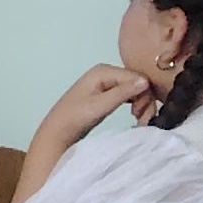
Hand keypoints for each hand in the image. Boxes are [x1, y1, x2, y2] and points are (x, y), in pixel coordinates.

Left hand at [43, 64, 157, 143]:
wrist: (58, 131)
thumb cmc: (75, 118)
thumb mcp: (100, 106)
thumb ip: (122, 93)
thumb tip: (145, 81)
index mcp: (103, 71)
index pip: (138, 77)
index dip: (145, 95)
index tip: (141, 114)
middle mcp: (106, 72)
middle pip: (138, 82)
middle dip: (145, 100)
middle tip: (142, 119)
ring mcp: (106, 81)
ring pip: (136, 89)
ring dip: (142, 104)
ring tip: (139, 119)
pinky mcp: (107, 92)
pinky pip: (129, 94)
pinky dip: (135, 104)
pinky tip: (135, 115)